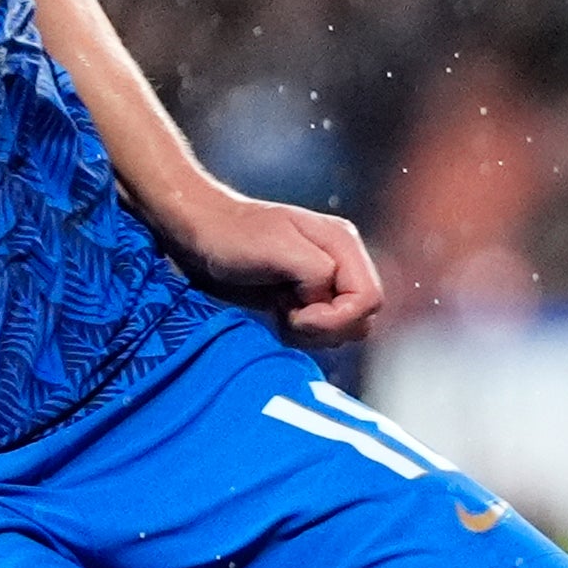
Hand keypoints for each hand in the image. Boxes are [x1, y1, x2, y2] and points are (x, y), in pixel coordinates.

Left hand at [168, 189, 384, 347]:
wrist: (197, 234)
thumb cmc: (230, 236)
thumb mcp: (277, 247)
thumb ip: (316, 270)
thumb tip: (326, 298)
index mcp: (341, 244)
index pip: (369, 298)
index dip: (338, 317)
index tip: (298, 313)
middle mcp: (340, 262)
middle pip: (362, 317)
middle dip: (327, 328)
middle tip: (290, 316)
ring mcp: (323, 281)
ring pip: (344, 328)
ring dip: (313, 333)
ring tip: (282, 314)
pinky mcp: (305, 298)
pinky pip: (322, 330)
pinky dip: (301, 333)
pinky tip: (278, 315)